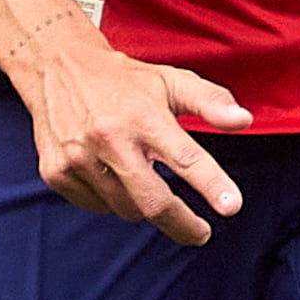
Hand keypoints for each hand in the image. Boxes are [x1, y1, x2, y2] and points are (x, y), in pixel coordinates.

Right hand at [13, 16, 250, 245]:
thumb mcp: (170, 81)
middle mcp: (109, 139)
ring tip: (142, 178)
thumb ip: (210, 101)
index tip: (232, 206)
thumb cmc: (123, 79)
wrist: (56, 67)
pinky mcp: (56, 173)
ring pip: (125, 209)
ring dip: (142, 205)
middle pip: (154, 203)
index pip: (185, 157)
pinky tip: (110, 173)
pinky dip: (112, 199)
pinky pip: (97, 206)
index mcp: (143, 116)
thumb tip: (243, 120)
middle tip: (201, 232)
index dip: (212, 184)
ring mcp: (79, 159)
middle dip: (183, 225)